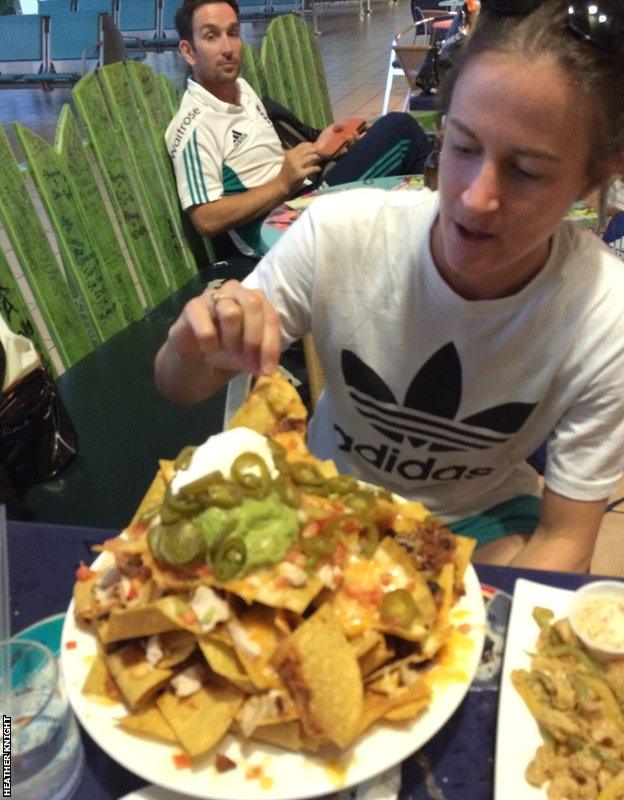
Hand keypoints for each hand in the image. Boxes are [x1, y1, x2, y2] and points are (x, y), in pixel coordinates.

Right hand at [165, 280, 280, 377]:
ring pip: (231, 313)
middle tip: (249, 359)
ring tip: (227, 350)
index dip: (271, 345)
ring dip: (232, 339)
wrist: (196, 355)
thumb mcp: (249, 357)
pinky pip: (206, 327)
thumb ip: (261, 359)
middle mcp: (236, 291)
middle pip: (253, 304)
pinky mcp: (192, 307)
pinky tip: (208, 350)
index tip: (268, 370)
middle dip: (254, 337)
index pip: (270, 317)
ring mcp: (213, 295)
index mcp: (256, 300)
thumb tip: (269, 369)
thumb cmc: (227, 348)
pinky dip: (210, 344)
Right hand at [277, 142, 320, 194]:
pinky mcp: (300, 174)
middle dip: (315, 150)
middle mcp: (292, 158)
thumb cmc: (287, 172)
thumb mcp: (290, 161)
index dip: (310, 145)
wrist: (282, 185)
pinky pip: (312, 168)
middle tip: (320, 153)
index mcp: (290, 154)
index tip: (315, 147)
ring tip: (319, 159)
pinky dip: (317, 168)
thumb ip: (297, 155)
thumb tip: (311, 150)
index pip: (302, 145)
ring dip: (317, 157)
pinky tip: (318, 169)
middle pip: (308, 150)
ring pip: (310, 157)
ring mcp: (296, 166)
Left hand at [315, 122, 362, 157]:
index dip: (366, 129)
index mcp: (349, 136)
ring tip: (349, 136)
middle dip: (358, 137)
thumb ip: (337, 125)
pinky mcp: (339, 158)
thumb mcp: (330, 128)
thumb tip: (343, 125)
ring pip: (353, 148)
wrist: (316, 148)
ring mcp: (345, 151)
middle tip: (354, 132)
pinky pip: (344, 156)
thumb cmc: (325, 138)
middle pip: (358, 141)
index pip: (360, 132)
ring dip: (352, 143)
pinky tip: (345, 149)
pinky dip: (345, 152)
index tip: (369, 126)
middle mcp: (349, 144)